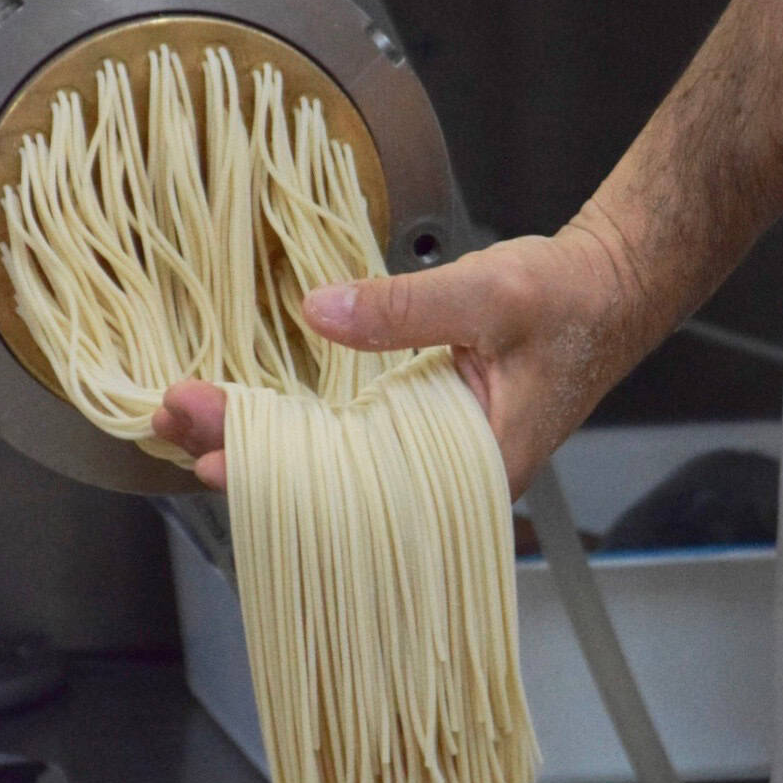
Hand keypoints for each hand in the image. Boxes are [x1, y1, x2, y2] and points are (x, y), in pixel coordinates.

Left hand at [152, 220, 638, 500]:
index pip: (354, 492)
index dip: (276, 475)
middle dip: (249, 453)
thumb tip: (318, 312)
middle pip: (332, 486)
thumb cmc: (570, 301)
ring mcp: (435, 459)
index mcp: (471, 471)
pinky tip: (258, 414)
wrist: (611, 290)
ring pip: (338, 468)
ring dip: (268, 438)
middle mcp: (447, 482)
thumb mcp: (490, 294)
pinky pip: (354, 443)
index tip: (208, 453)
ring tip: (193, 416)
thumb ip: (404, 309)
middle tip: (171, 417)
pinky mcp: (426, 432)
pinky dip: (302, 426)